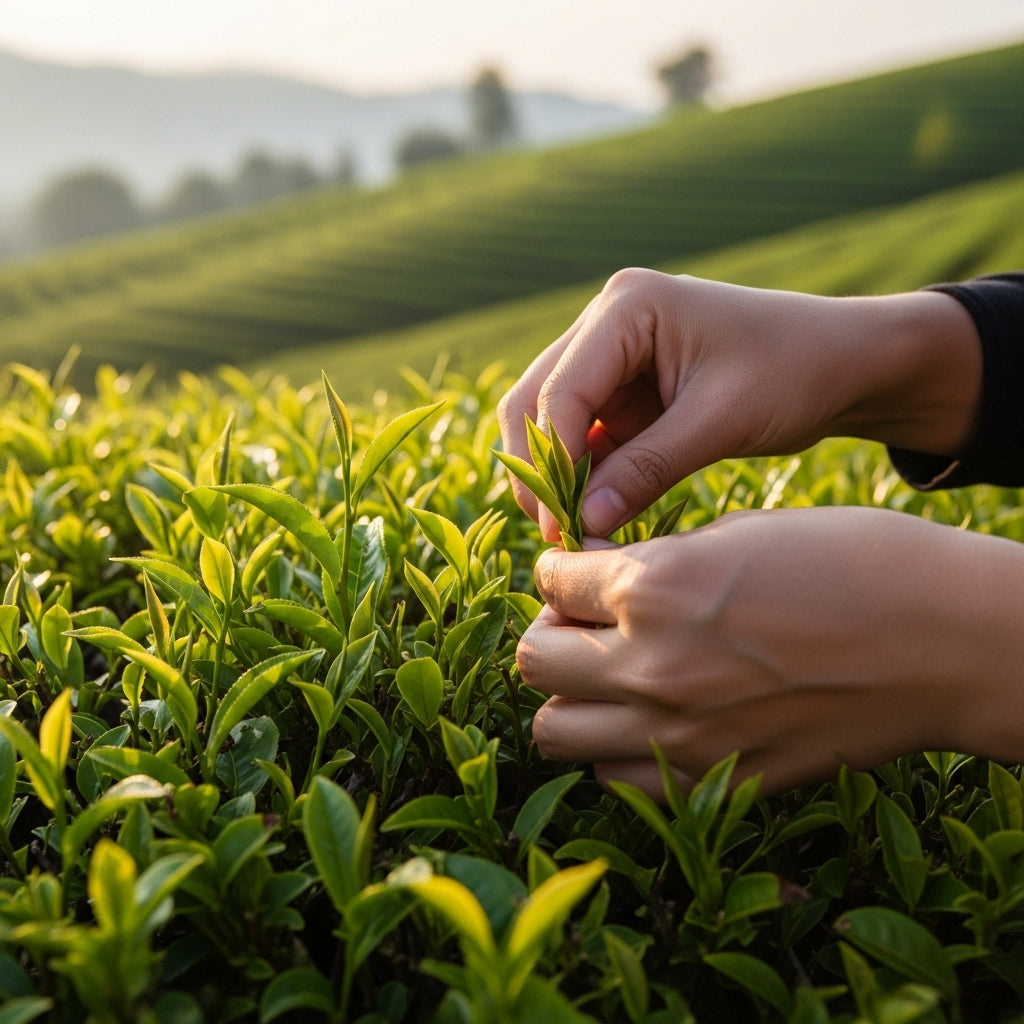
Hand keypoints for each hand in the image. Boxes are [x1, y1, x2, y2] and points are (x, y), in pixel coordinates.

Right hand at [498, 270, 979, 538]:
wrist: (844, 363)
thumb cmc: (796, 371)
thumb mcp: (722, 421)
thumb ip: (648, 469)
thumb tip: (584, 523)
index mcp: (627, 306)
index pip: (561, 390)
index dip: (552, 461)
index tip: (564, 525)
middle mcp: (607, 323)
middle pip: (535, 400)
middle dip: (539, 467)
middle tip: (557, 532)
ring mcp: (612, 356)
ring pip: (550, 421)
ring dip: (556, 474)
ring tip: (574, 530)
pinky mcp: (625, 390)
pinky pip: (585, 436)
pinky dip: (584, 475)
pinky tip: (596, 514)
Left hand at [517, 507, 1023, 796]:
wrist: (941, 640)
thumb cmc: (848, 563)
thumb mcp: (734, 534)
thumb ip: (650, 564)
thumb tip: (595, 578)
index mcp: (654, 588)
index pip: (548, 581)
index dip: (559, 569)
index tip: (579, 570)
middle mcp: (652, 667)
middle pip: (532, 662)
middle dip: (549, 632)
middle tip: (585, 621)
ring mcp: (681, 736)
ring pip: (554, 732)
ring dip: (570, 696)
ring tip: (611, 672)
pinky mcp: (716, 782)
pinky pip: (615, 777)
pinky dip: (613, 747)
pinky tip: (649, 717)